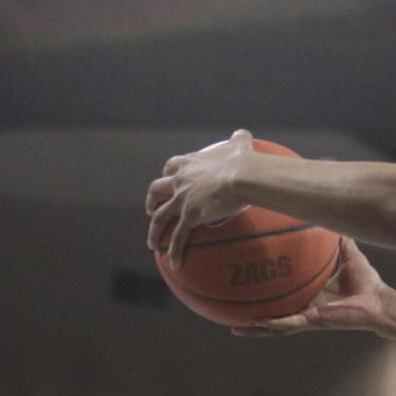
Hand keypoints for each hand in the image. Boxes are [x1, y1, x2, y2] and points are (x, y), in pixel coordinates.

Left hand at [146, 129, 255, 267]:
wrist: (241, 176)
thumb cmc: (242, 162)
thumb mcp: (239, 147)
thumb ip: (238, 140)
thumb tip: (243, 133)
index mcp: (190, 165)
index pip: (172, 167)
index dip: (168, 174)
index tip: (168, 178)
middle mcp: (181, 181)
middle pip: (157, 190)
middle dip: (152, 200)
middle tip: (151, 210)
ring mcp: (183, 200)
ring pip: (160, 217)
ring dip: (154, 230)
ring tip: (152, 243)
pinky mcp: (190, 216)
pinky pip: (178, 237)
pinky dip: (174, 250)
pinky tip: (174, 263)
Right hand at [231, 238, 389, 336]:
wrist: (379, 301)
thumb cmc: (367, 281)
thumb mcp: (348, 253)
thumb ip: (338, 237)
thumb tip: (330, 215)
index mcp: (310, 293)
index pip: (284, 292)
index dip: (266, 289)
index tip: (247, 280)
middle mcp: (305, 306)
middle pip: (273, 313)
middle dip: (253, 315)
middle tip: (229, 312)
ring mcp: (307, 316)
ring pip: (276, 325)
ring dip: (256, 328)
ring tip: (234, 329)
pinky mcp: (314, 321)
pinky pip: (289, 324)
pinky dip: (273, 324)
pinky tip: (256, 323)